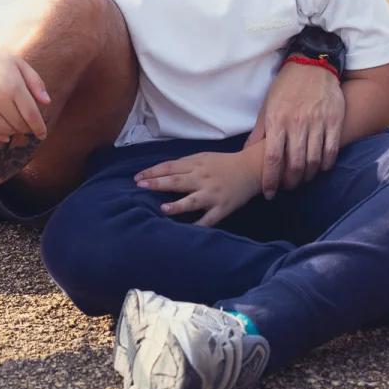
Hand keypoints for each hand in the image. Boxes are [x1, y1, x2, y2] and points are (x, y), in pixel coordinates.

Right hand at [0, 37, 50, 142]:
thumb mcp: (19, 64)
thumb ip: (36, 83)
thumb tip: (47, 102)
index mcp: (13, 85)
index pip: (31, 115)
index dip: (39, 128)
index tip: (43, 135)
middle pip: (18, 124)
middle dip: (27, 128)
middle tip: (29, 126)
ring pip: (3, 130)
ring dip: (13, 131)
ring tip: (16, 126)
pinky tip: (4, 136)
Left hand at [133, 150, 261, 227]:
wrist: (251, 170)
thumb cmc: (223, 164)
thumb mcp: (203, 157)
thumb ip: (185, 164)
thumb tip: (162, 172)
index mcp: (196, 165)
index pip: (170, 167)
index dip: (153, 172)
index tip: (137, 178)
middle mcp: (203, 179)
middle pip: (177, 181)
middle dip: (157, 184)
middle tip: (140, 187)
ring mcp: (213, 194)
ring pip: (192, 200)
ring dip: (177, 205)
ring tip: (162, 208)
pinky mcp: (222, 208)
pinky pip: (209, 220)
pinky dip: (199, 225)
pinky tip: (187, 230)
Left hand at [248, 60, 345, 196]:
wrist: (312, 65)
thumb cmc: (286, 87)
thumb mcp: (267, 106)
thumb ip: (259, 132)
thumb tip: (247, 153)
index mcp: (277, 120)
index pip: (272, 157)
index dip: (270, 179)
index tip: (269, 193)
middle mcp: (297, 123)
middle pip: (295, 163)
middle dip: (290, 182)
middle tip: (287, 188)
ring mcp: (318, 122)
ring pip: (314, 160)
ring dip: (307, 176)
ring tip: (302, 180)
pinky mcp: (334, 120)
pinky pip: (332, 150)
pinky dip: (326, 164)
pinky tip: (320, 168)